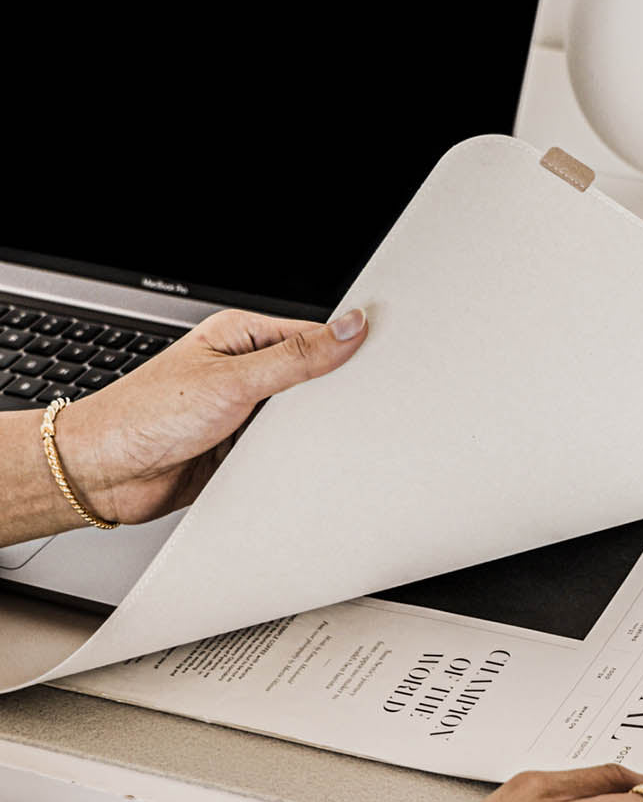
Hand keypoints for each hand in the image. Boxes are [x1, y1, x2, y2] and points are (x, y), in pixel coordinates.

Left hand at [56, 307, 367, 525]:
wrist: (104, 474)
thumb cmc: (144, 414)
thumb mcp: (233, 381)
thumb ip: (296, 358)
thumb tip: (346, 327)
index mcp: (240, 336)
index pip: (312, 335)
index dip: (346, 348)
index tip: (380, 358)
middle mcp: (242, 371)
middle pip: (310, 379)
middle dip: (328, 395)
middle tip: (355, 405)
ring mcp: (242, 411)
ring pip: (298, 419)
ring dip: (306, 431)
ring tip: (316, 436)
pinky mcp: (239, 448)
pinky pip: (281, 450)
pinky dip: (290, 458)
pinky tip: (295, 461)